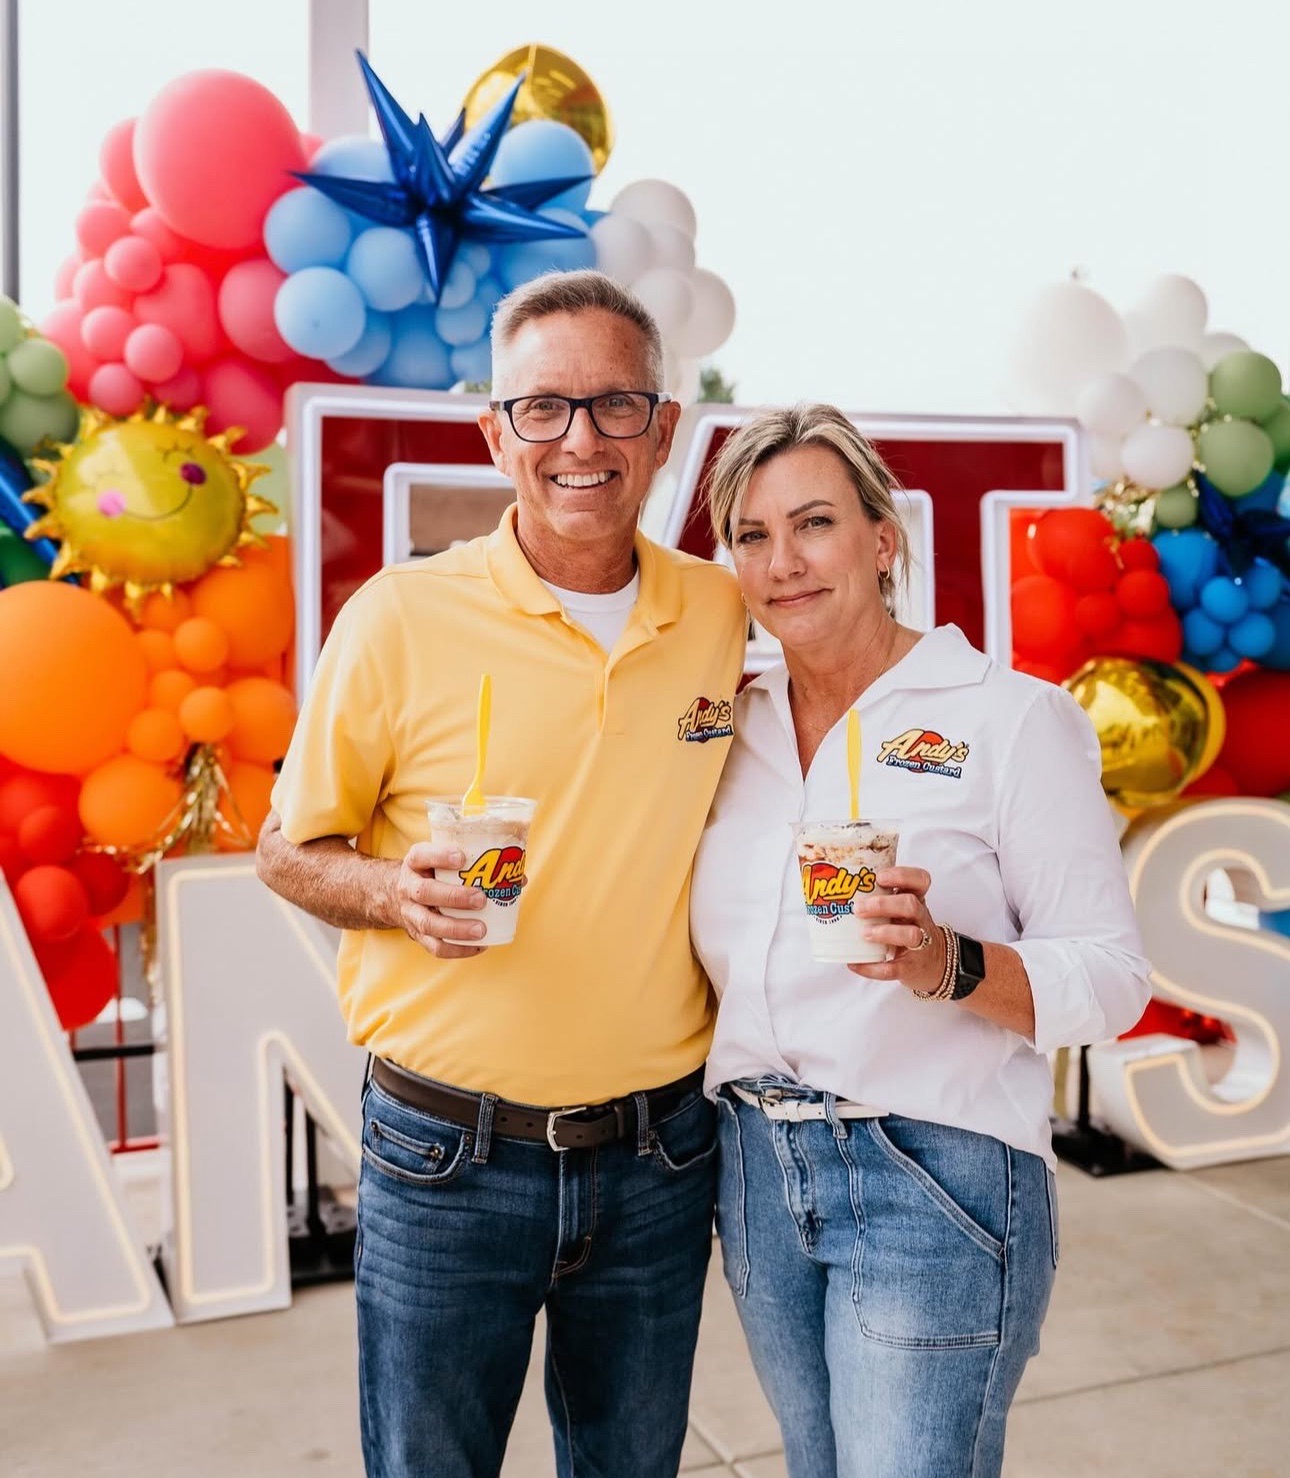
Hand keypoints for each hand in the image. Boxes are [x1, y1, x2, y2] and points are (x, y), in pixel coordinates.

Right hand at [391, 842, 486, 958]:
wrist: (396, 896)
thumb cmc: (432, 873)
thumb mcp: (442, 860)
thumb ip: (474, 864)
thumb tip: (519, 879)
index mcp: (415, 863)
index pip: (421, 856)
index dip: (440, 856)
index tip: (462, 857)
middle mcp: (408, 887)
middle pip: (425, 892)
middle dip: (454, 897)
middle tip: (481, 899)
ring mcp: (411, 913)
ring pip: (428, 923)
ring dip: (456, 928)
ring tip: (481, 929)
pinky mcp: (417, 935)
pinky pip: (434, 946)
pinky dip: (457, 949)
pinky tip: (479, 946)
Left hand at [847, 866, 943, 992]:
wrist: (934, 964)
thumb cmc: (907, 929)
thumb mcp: (900, 910)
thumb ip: (877, 898)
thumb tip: (830, 891)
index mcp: (915, 900)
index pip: (920, 881)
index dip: (902, 876)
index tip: (879, 877)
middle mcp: (920, 919)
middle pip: (911, 904)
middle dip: (883, 904)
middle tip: (858, 909)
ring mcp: (919, 944)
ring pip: (910, 934)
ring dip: (885, 932)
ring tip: (864, 934)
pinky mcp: (911, 967)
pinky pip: (894, 968)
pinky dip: (872, 968)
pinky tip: (855, 964)